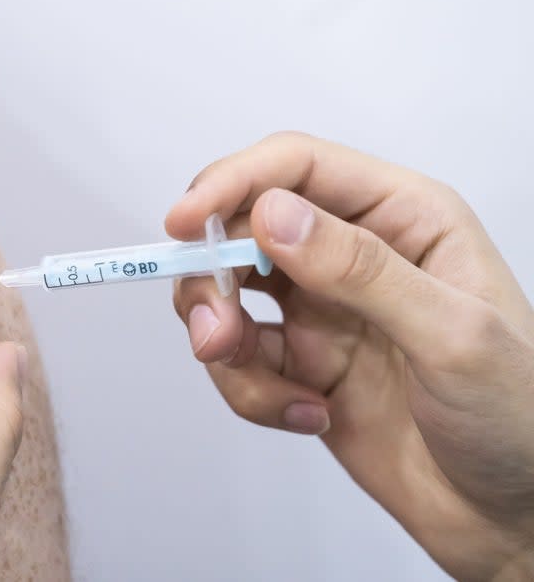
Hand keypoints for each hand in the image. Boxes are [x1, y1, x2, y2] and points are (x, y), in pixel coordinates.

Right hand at [167, 133, 533, 580]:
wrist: (509, 516)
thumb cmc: (519, 418)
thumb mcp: (452, 336)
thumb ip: (360, 270)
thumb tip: (272, 216)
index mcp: (402, 217)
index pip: (296, 168)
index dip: (232, 184)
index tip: (185, 225)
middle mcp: (352, 252)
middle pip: (242, 228)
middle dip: (213, 278)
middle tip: (214, 330)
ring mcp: (320, 308)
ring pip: (226, 294)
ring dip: (224, 341)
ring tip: (272, 390)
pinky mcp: (298, 362)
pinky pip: (238, 360)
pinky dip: (253, 393)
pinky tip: (311, 417)